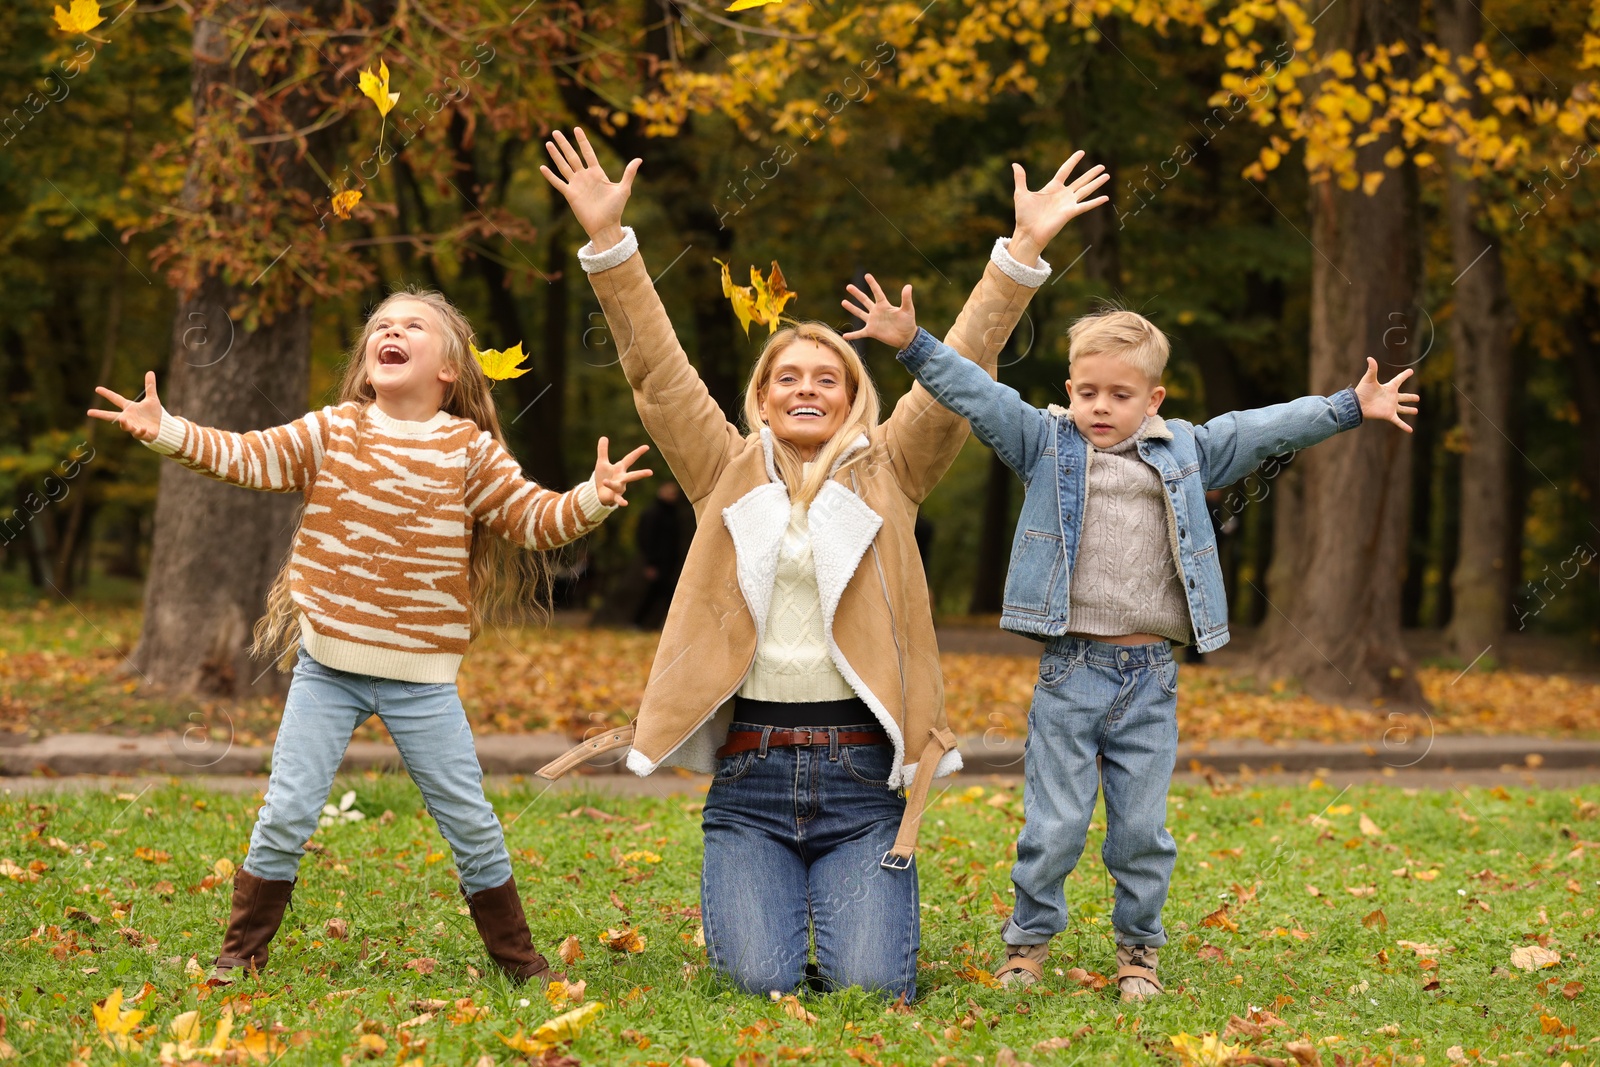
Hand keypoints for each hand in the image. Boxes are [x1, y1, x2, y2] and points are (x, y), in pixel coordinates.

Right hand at [89, 371, 163, 441]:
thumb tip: (150, 371)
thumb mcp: (152, 399)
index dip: (107, 394)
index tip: (97, 388)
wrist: (161, 427)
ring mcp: (134, 426)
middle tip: (89, 412)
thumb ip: (150, 386)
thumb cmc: (153, 414)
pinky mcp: (142, 434)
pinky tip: (144, 428)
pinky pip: (139, 433)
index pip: (116, 399)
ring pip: (125, 426)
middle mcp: (128, 417)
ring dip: (124, 424)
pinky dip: (141, 431)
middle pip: (111, 416)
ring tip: (123, 419)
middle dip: (100, 414)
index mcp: (129, 408)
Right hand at [539, 127, 639, 252]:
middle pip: (572, 156)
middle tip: (556, 131)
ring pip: (564, 166)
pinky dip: (550, 176)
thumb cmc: (615, 209)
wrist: (605, 226)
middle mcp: (585, 177)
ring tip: (548, 143)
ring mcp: (576, 185)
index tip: (577, 129)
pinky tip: (542, 167)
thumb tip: (639, 159)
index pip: (588, 153)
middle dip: (564, 144)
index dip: (583, 141)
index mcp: (597, 173)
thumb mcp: (624, 189)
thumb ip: (629, 173)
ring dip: (556, 155)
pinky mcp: (570, 195)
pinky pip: (558, 183)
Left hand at [593, 437, 651, 505]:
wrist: (599, 493)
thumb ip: (603, 450)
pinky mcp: (614, 496)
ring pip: (620, 486)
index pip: (630, 459)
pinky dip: (621, 500)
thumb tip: (603, 437)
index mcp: (620, 468)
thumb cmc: (603, 477)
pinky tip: (625, 503)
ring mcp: (620, 488)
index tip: (647, 447)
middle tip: (651, 472)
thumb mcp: (601, 463)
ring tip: (606, 482)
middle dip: (641, 474)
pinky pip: (618, 498)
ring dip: (612, 484)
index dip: (638, 452)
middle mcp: (622, 478)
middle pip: (632, 475)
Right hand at [840, 275, 916, 348]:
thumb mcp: (908, 309)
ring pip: (859, 313)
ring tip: (843, 302)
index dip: (872, 284)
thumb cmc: (908, 322)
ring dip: (851, 308)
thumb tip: (908, 285)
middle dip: (857, 293)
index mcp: (884, 305)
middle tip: (848, 286)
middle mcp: (876, 312)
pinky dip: (853, 335)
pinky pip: (860, 333)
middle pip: (864, 300)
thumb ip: (906, 298)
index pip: (877, 292)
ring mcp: (873, 322)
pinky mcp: (871, 332)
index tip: (867, 275)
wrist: (906, 337)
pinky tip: (844, 336)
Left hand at [1008, 150, 1110, 265]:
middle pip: (1080, 180)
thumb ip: (1020, 178)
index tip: (1081, 152)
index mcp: (1052, 188)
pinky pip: (1085, 206)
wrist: (1027, 233)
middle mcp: (1062, 195)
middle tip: (1102, 166)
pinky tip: (1106, 197)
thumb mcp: (1020, 193)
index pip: (1065, 170)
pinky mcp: (1070, 213)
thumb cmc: (1023, 216)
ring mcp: (1067, 204)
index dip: (1073, 161)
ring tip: (1107, 175)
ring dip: (1096, 183)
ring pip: (1085, 190)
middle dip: (1091, 173)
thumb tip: (1015, 164)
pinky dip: (1095, 202)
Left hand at [1354, 357, 1420, 431]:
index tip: (1411, 371)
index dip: (1405, 375)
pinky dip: (1404, 426)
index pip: (1399, 380)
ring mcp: (1391, 406)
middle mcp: (1391, 397)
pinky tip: (1410, 430)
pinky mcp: (1388, 414)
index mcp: (1388, 388)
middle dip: (1410, 397)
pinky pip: (1398, 421)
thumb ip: (1372, 369)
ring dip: (1409, 410)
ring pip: (1402, 409)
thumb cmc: (1362, 391)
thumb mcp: (1369, 379)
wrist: (1357, 404)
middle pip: (1403, 396)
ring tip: (1416, 411)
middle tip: (1417, 398)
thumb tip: (1370, 357)